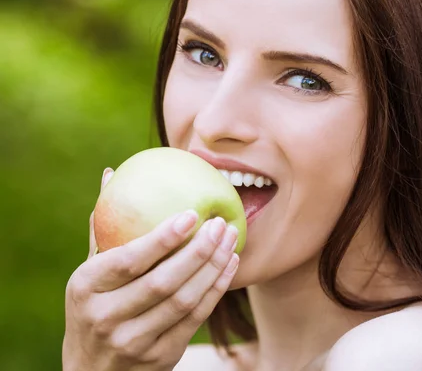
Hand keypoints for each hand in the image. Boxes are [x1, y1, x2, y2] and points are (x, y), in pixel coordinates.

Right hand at [62, 168, 239, 370]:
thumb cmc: (94, 307)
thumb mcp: (89, 273)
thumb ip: (103, 228)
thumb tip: (110, 174)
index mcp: (85, 288)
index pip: (129, 260)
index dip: (164, 238)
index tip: (192, 214)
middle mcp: (106, 317)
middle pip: (163, 281)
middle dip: (199, 250)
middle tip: (221, 224)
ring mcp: (133, 340)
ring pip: (184, 300)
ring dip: (214, 267)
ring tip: (231, 239)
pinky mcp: (160, 356)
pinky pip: (196, 317)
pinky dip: (217, 288)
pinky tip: (230, 264)